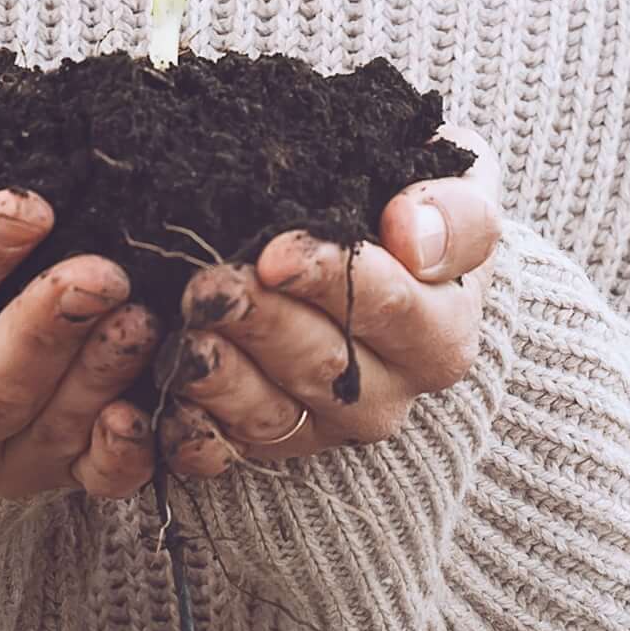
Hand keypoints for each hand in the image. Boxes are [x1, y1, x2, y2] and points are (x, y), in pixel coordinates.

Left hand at [159, 174, 501, 476]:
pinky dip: (195, 431)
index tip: (278, 255)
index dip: (333, 282)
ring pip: (273, 413)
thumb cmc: (410, 198)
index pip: (392, 311)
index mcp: (443, 329)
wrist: (374, 234)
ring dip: (223, 377)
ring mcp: (328, 421)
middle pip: (325, 366)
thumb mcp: (460, 181)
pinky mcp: (273, 438)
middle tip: (211, 286)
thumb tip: (411, 235)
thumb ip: (455, 211)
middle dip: (262, 324)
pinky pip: (229, 450)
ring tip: (185, 335)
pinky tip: (169, 401)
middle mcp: (390, 389)